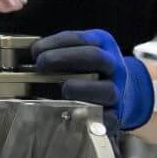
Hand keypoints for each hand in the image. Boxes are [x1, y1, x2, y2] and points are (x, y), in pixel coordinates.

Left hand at [31, 29, 154, 129]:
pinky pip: (108, 117)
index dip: (56, 43)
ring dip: (82, 88)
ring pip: (107, 89)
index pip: (80, 39)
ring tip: (63, 89)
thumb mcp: (82, 51)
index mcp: (103, 45)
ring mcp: (118, 90)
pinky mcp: (117, 114)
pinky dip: (93, 116)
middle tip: (41, 64)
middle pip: (95, 57)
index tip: (35, 51)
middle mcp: (114, 66)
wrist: (127, 91)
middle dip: (64, 58)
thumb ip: (60, 51)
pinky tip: (75, 114)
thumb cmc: (92, 70)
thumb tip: (29, 55)